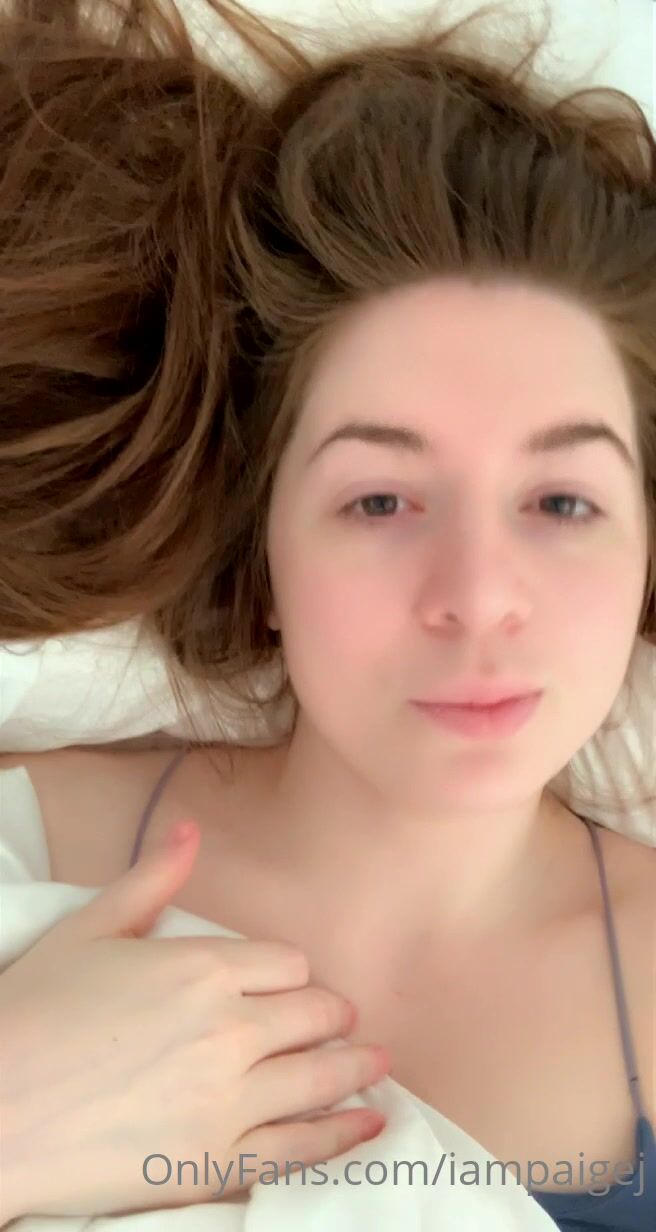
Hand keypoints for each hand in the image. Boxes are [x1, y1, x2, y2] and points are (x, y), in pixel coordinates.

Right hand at [0, 819, 389, 1220]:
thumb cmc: (31, 1014)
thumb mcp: (90, 929)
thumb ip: (152, 880)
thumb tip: (189, 827)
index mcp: (202, 967)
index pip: (285, 963)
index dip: (292, 973)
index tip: (291, 983)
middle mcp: (230, 1029)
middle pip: (312, 1014)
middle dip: (332, 1015)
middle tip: (346, 1020)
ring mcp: (230, 1099)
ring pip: (320, 1076)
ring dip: (356, 1066)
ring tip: (378, 1063)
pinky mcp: (218, 1161)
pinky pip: (301, 1145)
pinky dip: (343, 1133)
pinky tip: (370, 1122)